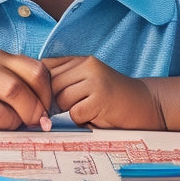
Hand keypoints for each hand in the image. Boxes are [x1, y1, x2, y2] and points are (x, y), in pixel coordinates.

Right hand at [0, 49, 51, 129]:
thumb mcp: (0, 93)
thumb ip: (24, 95)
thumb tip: (46, 116)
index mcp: (3, 58)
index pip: (40, 68)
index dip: (48, 93)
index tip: (44, 112)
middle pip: (33, 76)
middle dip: (39, 104)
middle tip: (35, 122)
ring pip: (16, 91)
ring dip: (22, 114)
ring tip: (12, 124)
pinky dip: (5, 125)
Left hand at [43, 56, 165, 129]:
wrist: (146, 106)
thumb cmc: (111, 99)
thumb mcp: (87, 82)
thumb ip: (65, 81)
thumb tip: (32, 92)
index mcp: (81, 60)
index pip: (46, 67)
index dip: (41, 87)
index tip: (48, 100)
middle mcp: (88, 65)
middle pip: (50, 84)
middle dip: (54, 102)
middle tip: (70, 110)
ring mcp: (95, 80)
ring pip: (61, 99)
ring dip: (69, 112)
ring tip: (87, 111)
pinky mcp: (101, 97)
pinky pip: (75, 113)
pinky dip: (81, 120)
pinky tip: (95, 116)